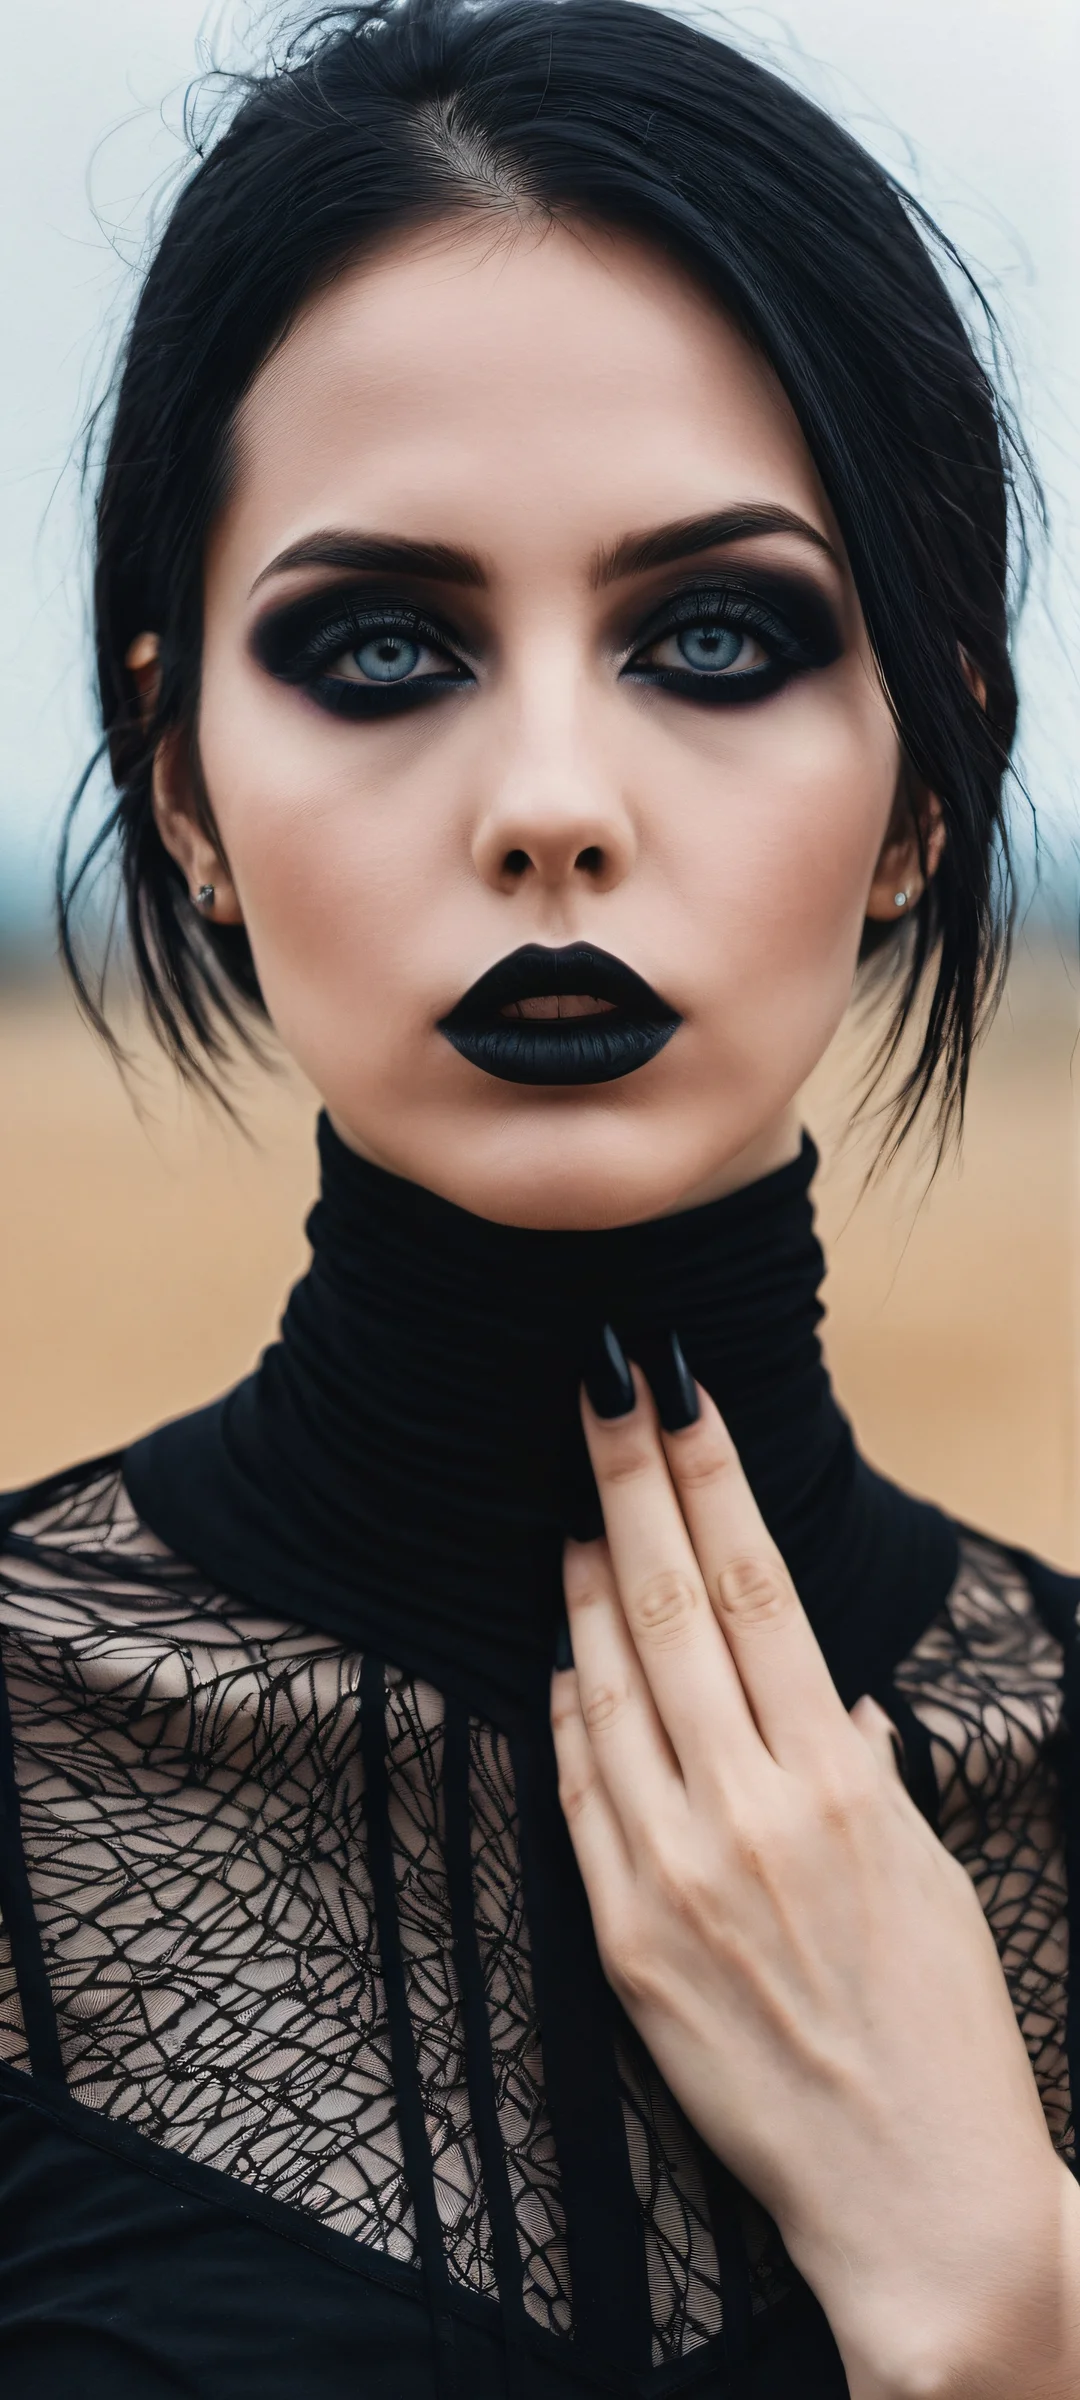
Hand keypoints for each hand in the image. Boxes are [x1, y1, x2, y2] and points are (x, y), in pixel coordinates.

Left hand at [551, 1358, 1079, 2399]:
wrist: (914, 2196)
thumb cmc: (941, 2024)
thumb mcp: (927, 1871)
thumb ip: (864, 1769)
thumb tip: (825, 1693)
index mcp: (838, 1780)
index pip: (755, 1584)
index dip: (708, 1474)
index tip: (677, 1389)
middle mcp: (749, 1810)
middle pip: (667, 1605)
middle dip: (625, 1480)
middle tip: (592, 1386)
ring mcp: (676, 1874)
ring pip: (608, 1688)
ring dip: (581, 1586)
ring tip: (567, 1507)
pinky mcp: (625, 1941)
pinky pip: (580, 1796)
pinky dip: (567, 1715)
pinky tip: (557, 1655)